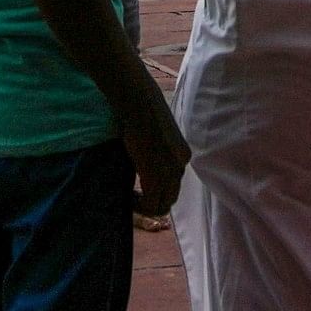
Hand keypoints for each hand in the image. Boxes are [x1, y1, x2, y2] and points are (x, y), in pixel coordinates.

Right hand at [123, 108, 190, 223]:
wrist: (139, 104)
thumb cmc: (142, 111)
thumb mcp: (154, 134)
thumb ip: (155, 151)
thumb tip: (144, 163)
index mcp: (181, 155)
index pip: (174, 185)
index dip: (157, 191)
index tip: (140, 189)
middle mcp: (180, 167)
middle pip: (170, 199)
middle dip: (152, 204)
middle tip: (133, 199)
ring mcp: (170, 174)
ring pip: (162, 205)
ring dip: (144, 207)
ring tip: (130, 199)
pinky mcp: (156, 177)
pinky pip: (150, 204)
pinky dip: (139, 206)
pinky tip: (128, 198)